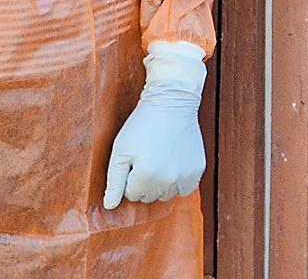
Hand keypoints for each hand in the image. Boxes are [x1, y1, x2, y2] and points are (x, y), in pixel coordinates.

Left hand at [104, 41, 206, 209]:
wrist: (172, 101)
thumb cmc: (142, 124)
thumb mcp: (121, 149)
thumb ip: (114, 181)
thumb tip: (110, 206)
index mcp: (145, 175)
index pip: (132, 195)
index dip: (130, 177)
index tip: (134, 159)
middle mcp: (167, 179)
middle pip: (150, 196)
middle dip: (145, 182)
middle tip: (147, 157)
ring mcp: (185, 175)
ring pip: (167, 195)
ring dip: (162, 183)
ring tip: (160, 159)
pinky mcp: (198, 169)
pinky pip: (185, 189)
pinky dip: (179, 181)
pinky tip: (174, 162)